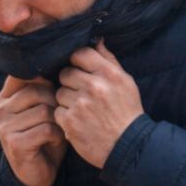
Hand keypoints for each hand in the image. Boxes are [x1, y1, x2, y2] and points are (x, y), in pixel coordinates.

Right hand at [0, 75, 66, 185]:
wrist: (35, 175)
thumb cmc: (43, 137)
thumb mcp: (41, 108)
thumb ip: (43, 89)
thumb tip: (57, 64)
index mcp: (5, 98)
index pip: (24, 74)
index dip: (45, 79)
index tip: (54, 92)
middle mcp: (0, 110)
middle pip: (38, 90)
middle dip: (56, 103)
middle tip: (58, 119)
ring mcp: (4, 127)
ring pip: (45, 110)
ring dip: (58, 122)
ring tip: (54, 132)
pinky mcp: (14, 143)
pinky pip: (46, 129)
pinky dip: (57, 136)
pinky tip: (53, 142)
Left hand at [55, 40, 143, 168]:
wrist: (128, 146)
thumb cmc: (127, 112)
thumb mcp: (126, 82)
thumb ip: (108, 60)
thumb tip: (96, 40)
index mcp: (109, 74)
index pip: (79, 53)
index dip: (77, 62)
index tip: (80, 70)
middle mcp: (94, 87)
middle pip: (65, 73)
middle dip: (70, 82)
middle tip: (81, 93)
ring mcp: (80, 105)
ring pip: (59, 93)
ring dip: (67, 100)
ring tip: (82, 109)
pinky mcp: (70, 122)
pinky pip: (57, 111)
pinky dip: (65, 117)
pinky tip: (78, 121)